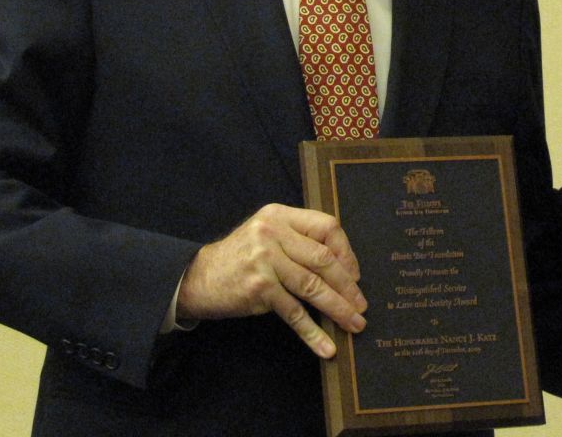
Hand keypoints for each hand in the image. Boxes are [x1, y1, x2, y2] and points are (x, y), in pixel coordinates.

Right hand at [176, 203, 366, 357]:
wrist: (199, 276)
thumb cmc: (241, 256)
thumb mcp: (267, 234)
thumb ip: (299, 239)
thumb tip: (344, 267)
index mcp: (280, 215)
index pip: (326, 227)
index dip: (346, 252)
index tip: (355, 275)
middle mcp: (273, 233)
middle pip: (323, 259)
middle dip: (347, 286)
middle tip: (361, 305)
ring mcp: (266, 260)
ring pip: (313, 287)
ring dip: (337, 308)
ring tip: (354, 323)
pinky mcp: (259, 288)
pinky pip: (294, 313)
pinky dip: (313, 332)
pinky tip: (327, 346)